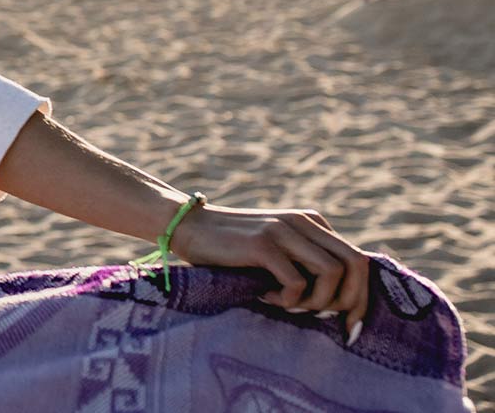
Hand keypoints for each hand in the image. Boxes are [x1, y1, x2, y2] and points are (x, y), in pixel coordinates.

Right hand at [167, 203, 371, 340]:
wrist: (188, 227)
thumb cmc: (233, 249)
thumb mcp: (278, 250)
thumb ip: (307, 261)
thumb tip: (344, 303)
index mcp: (312, 222)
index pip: (358, 260)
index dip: (362, 298)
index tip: (352, 328)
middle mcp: (303, 221)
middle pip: (355, 264)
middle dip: (351, 302)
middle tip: (331, 324)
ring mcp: (283, 230)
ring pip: (332, 273)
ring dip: (316, 301)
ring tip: (289, 305)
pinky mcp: (262, 243)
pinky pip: (296, 282)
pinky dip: (286, 300)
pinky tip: (264, 296)